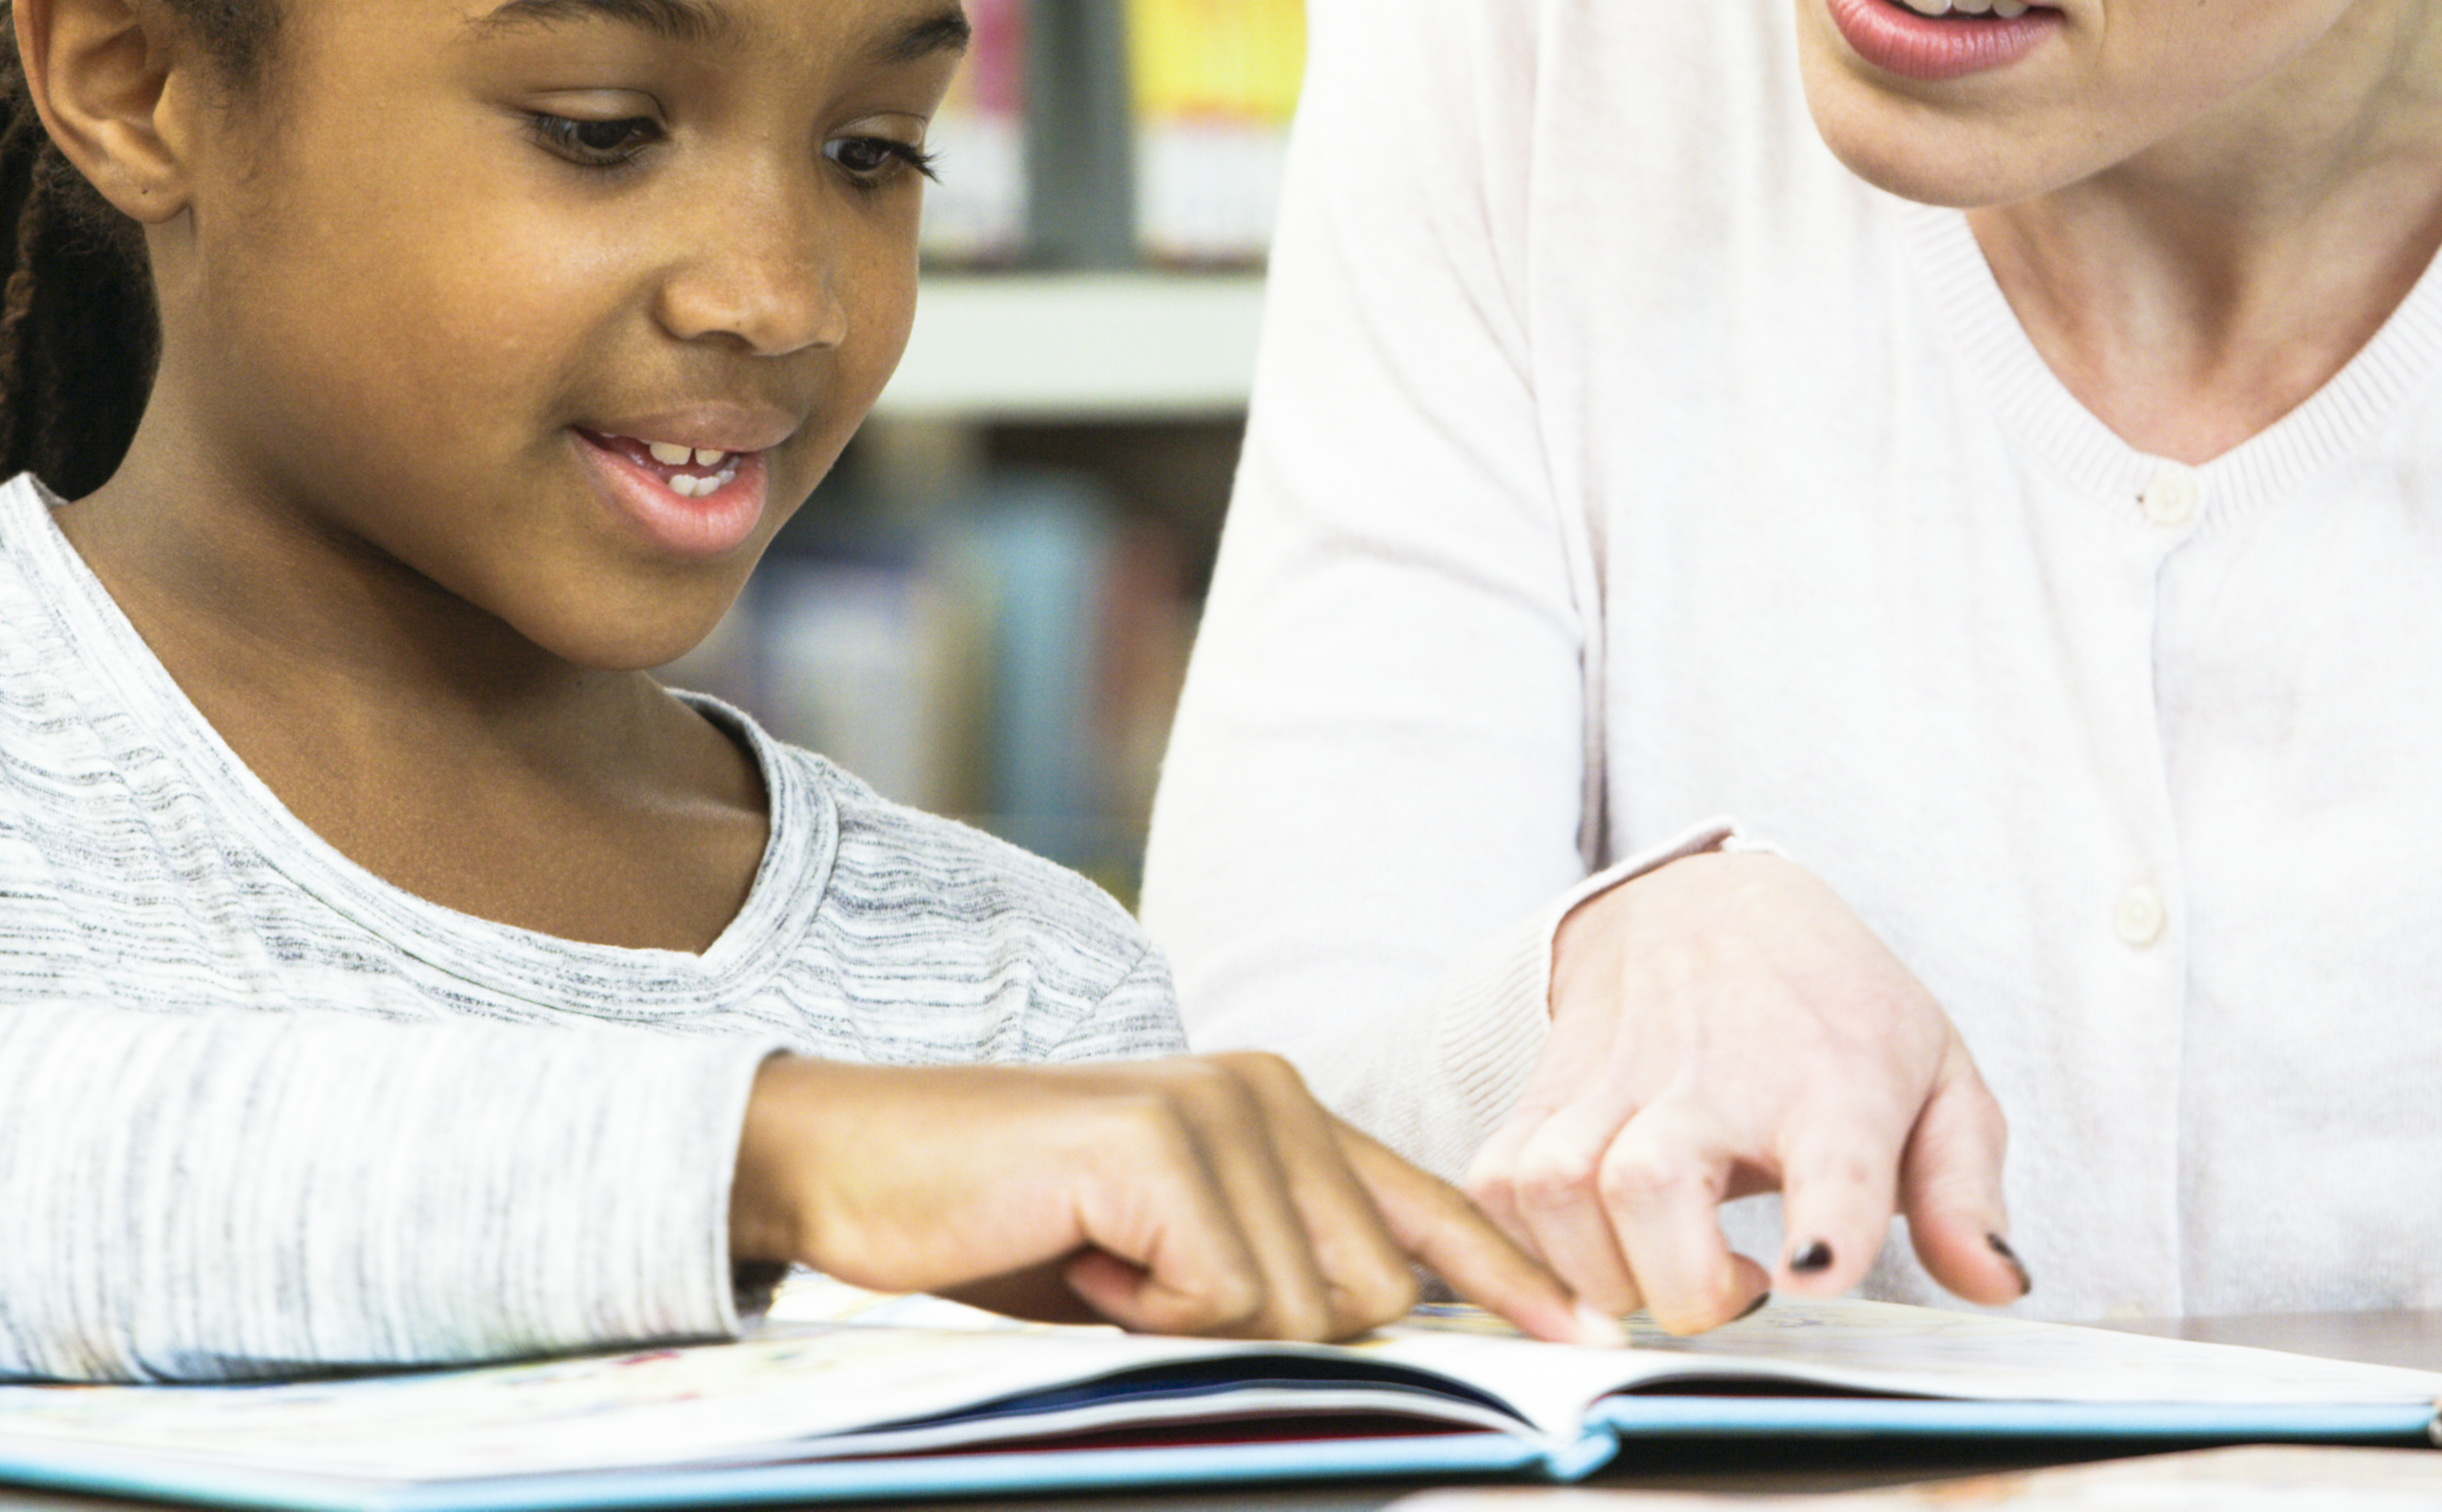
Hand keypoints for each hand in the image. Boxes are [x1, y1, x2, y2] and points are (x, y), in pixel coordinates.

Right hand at [730, 1050, 1591, 1342]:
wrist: (852, 1160)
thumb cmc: (1009, 1225)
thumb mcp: (1166, 1261)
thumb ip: (1270, 1283)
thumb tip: (1381, 1350)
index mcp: (1283, 1109)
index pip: (1429, 1208)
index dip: (1512, 1282)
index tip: (1589, 1344)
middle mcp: (1268, 1091)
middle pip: (1369, 1289)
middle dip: (1278, 1336)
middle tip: (1148, 1293)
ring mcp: (1217, 1108)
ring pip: (1302, 1306)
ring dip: (1196, 1326)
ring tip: (1106, 1266)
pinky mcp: (1159, 1146)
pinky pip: (1220, 1297)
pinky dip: (1149, 1312)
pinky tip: (1083, 1256)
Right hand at [1464, 850, 2023, 1333]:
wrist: (1707, 905)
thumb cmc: (1832, 1011)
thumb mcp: (1936, 1081)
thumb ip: (1966, 1191)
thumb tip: (1997, 1283)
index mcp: (1834, 1076)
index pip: (1836, 1160)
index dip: (1828, 1226)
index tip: (1814, 1271)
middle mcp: (1713, 1071)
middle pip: (1650, 1188)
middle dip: (1680, 1286)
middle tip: (1732, 1290)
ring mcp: (1615, 1076)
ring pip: (1555, 1188)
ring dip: (1599, 1272)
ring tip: (1661, 1269)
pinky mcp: (1546, 1089)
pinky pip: (1496, 1183)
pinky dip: (1525, 1246)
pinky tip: (1589, 1256)